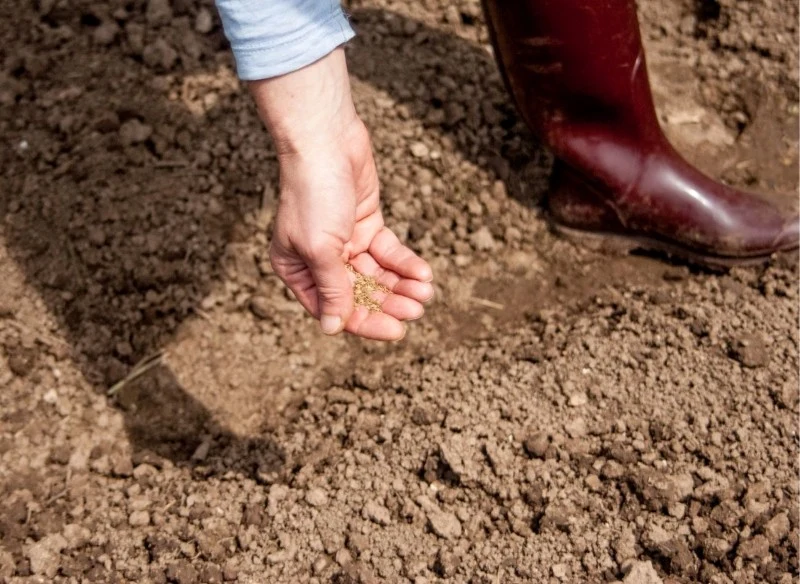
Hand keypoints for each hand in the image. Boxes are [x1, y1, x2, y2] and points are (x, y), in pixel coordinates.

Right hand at [250, 49, 432, 340]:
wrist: (326, 139)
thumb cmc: (313, 192)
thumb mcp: (320, 248)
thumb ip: (332, 288)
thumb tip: (333, 328)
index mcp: (297, 270)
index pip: (334, 308)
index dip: (366, 322)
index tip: (397, 331)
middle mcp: (320, 261)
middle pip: (360, 294)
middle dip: (390, 303)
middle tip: (417, 310)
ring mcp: (345, 243)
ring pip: (378, 276)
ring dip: (402, 286)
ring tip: (425, 293)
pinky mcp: (367, 225)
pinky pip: (389, 253)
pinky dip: (406, 264)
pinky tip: (423, 274)